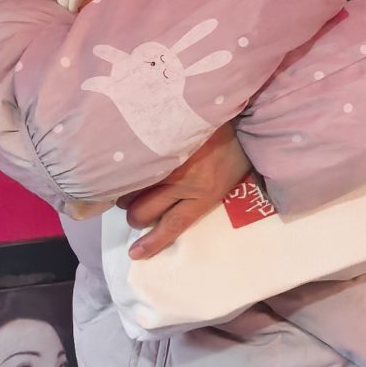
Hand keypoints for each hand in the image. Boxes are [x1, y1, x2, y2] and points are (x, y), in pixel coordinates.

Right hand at [123, 123, 250, 259]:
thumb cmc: (234, 150)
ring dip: (127, 194)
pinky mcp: (159, 141)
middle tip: (139, 210)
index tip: (134, 253)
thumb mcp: (225, 181)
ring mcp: (168, 160)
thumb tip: (169, 213)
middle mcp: (184, 181)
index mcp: (205, 194)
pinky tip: (125, 168)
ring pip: (130, 191)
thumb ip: (200, 197)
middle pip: (142, 212)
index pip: (173, 225)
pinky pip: (132, 163)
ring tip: (135, 187)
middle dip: (135, 216)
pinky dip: (125, 170)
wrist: (240, 113)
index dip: (152, 242)